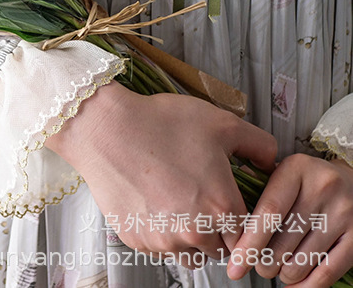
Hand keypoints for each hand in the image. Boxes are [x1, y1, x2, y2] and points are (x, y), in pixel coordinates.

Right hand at [45, 82, 276, 267]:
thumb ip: (258, 144)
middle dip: (218, 232)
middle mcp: (197, 233)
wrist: (104, 128)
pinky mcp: (137, 240)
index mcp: (223, 208)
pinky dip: (161, 232)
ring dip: (191, 238)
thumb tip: (273, 161)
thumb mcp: (219, 122)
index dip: (243, 222)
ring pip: (190, 255)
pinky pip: (159, 248)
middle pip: (221, 250)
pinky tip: (153, 201)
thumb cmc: (160, 123)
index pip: (250, 237)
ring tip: (179, 204)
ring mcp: (164, 240)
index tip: (231, 206)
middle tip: (203, 200)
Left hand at [227, 154, 352, 285]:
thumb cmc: (308, 180)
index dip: (249, 242)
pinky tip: (293, 284)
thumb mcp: (285, 170)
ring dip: (283, 274)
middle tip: (258, 264)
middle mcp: (322, 189)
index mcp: (296, 169)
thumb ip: (259, 185)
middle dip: (264, 262)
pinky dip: (307, 285)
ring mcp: (343, 214)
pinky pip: (328, 272)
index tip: (235, 264)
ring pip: (303, 261)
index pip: (268, 212)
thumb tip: (227, 210)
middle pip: (283, 241)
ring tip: (276, 269)